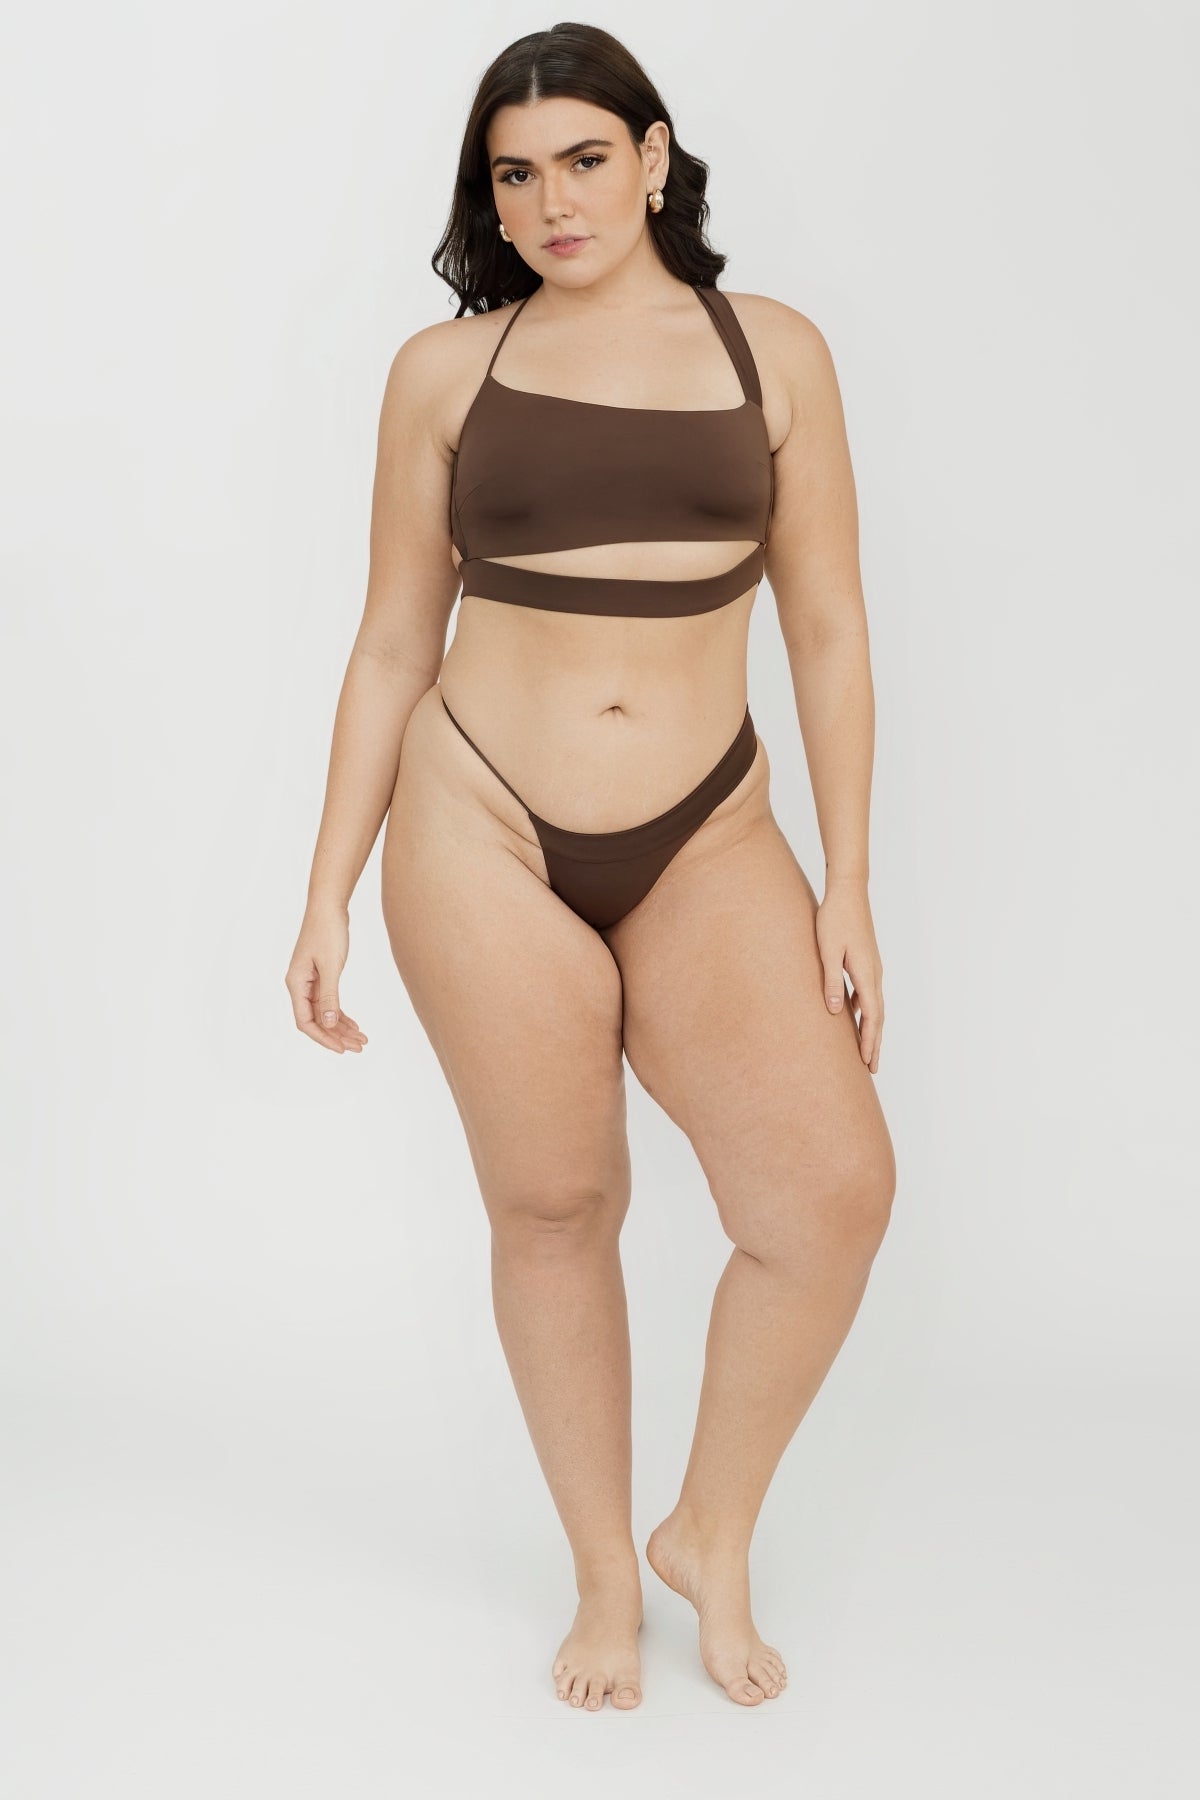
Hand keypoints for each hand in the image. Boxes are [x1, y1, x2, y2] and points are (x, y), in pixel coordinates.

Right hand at [284, 901, 367, 1053]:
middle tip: (360, 1046)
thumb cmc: (327, 931)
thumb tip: (329, 1023)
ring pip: (324, 1013)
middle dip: (337, 1036)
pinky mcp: (320, 976)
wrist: (328, 907)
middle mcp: (300, 985)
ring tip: (362, 1038)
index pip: (305, 1022)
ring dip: (341, 1027)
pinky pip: (329, 1002)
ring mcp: (310, 981)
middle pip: (316, 1021)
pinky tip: (354, 1024)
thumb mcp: (331, 966)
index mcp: (296, 984)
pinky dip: (341, 1014)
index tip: (342, 1048)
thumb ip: (329, 996)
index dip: (323, 1038)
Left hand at [815, 877, 883, 1073]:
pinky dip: (866, 1010)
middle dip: (874, 1043)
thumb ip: (831, 981)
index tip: (867, 1063)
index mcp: (866, 974)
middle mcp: (874, 973)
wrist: (848, 891)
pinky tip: (855, 1015)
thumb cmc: (834, 919)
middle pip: (878, 1016)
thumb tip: (834, 1012)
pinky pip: (869, 993)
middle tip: (872, 1069)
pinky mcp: (866, 960)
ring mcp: (872, 967)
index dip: (869, 1041)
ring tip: (866, 1049)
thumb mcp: (827, 951)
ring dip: (872, 1029)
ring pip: (875, 1006)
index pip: (872, 1017)